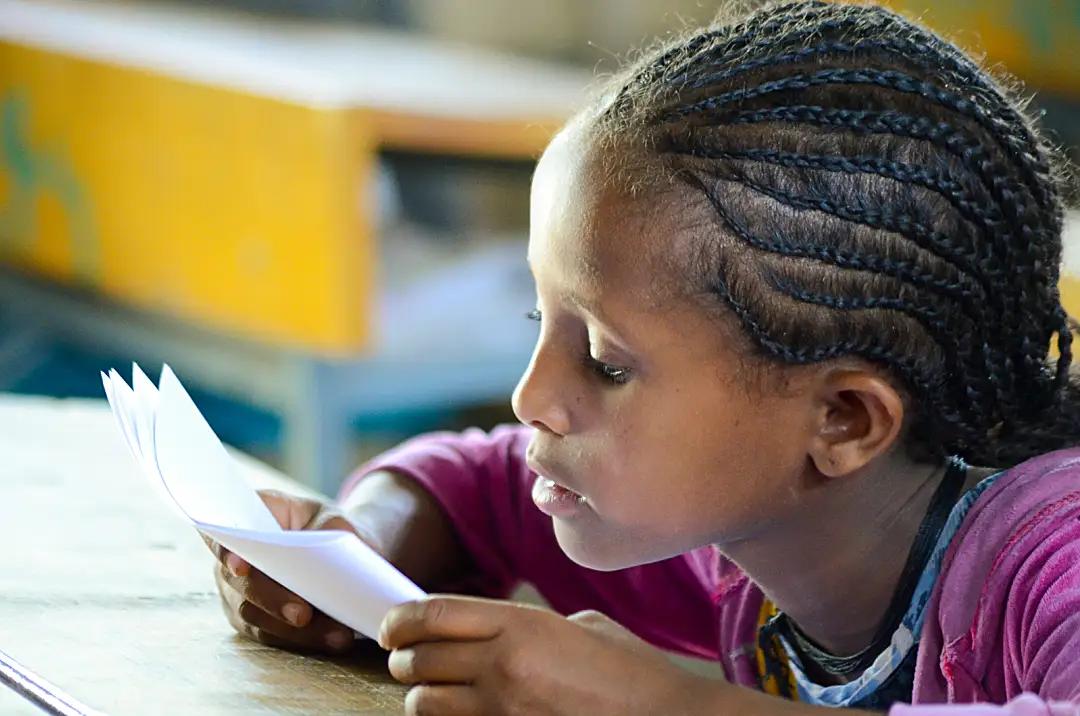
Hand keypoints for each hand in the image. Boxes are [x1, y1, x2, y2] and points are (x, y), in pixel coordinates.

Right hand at [205, 489, 361, 653]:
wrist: (326, 552)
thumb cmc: (321, 526)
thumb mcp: (330, 518)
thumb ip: (331, 530)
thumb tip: (334, 562)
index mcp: (243, 523)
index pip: (222, 537)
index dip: (227, 553)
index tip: (241, 567)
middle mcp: (230, 561)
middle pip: (241, 585)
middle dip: (273, 602)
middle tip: (303, 614)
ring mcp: (236, 594)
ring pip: (257, 617)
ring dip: (296, 631)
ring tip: (336, 634)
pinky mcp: (253, 621)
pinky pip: (271, 635)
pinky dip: (303, 640)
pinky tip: (333, 640)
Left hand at [379, 595, 727, 715]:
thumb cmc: (634, 673)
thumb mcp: (585, 628)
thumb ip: (536, 627)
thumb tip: (505, 636)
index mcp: (522, 624)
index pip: (435, 614)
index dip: (401, 620)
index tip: (390, 627)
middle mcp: (503, 665)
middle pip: (420, 658)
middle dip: (404, 660)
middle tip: (406, 660)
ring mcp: (503, 711)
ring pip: (426, 704)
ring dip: (421, 698)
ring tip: (429, 694)